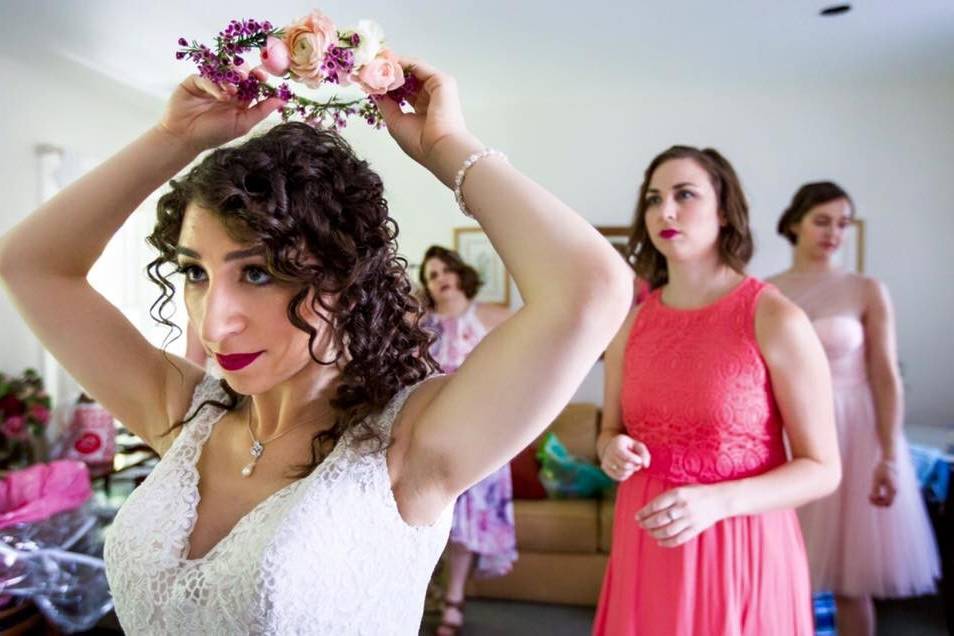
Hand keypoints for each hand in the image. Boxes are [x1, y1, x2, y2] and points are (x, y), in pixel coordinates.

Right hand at [158, 74, 284, 152]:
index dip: (258, 77)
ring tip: (232, 90)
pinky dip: (215, 84)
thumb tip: (282, 100)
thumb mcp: (242, 124)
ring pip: (223, 70)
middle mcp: (226, 89)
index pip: (252, 83)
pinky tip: (220, 95)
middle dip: (245, 72)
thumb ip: (261, 111)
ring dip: (230, 76)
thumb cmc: (214, 134)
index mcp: (240, 99)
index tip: (262, 75)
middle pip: (239, 72)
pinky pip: (207, 76)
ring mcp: (210, 83)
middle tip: (248, 76)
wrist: (185, 137)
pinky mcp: (195, 81)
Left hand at [374, 58, 473, 171]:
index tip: (370, 79)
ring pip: (413, 71)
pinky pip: (419, 67)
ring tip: (376, 59)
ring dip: (395, 64)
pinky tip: (389, 61)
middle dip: (390, 72)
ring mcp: (437, 88)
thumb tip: (375, 92)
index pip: (403, 92)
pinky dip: (404, 63)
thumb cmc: (419, 142)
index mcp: (423, 111)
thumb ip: (385, 104)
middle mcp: (431, 98)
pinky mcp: (442, 81)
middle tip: (371, 64)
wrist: (439, 147)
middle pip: (408, 79)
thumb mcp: (395, 122)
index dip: (388, 85)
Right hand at [599, 434, 649, 481]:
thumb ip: (644, 454)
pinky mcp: (605, 469)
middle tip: (635, 462)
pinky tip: (626, 469)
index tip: (639, 459)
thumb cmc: (628, 446)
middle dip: (634, 465)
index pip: (626, 457)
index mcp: (616, 444)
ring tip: (631, 465)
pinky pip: (619, 477)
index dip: (636, 460)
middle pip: (625, 466)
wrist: (613, 446)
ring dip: (630, 471)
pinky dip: (626, 475)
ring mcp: (605, 461)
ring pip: (622, 473)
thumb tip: (645, 466)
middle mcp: (608, 452)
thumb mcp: (637, 445)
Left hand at [637, 484, 727, 547]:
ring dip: (655, 533)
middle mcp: (683, 507)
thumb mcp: (682, 489)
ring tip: (649, 532)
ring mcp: (690, 519)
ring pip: (668, 530)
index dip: (644, 512)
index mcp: (678, 494)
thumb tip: (649, 508)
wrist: (720, 499)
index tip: (637, 516)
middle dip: (647, 523)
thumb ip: (668, 497)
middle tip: (641, 525)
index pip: (656, 505)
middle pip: (660, 519)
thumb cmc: (698, 492)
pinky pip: (679, 539)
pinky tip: (659, 541)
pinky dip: (667, 542)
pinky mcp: (696, 529)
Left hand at [869, 460, 897, 506]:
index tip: (869, 497)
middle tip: (869, 498)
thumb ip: (875, 489)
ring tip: (870, 496)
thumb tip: (873, 498)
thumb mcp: (876, 479)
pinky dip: (880, 498)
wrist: (888, 462)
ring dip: (878, 501)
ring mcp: (894, 491)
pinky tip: (873, 493)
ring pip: (887, 501)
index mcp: (892, 490)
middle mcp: (895, 492)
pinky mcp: (891, 489)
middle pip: (888, 504)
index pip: (887, 503)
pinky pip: (887, 497)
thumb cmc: (881, 469)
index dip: (877, 503)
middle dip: (878, 503)